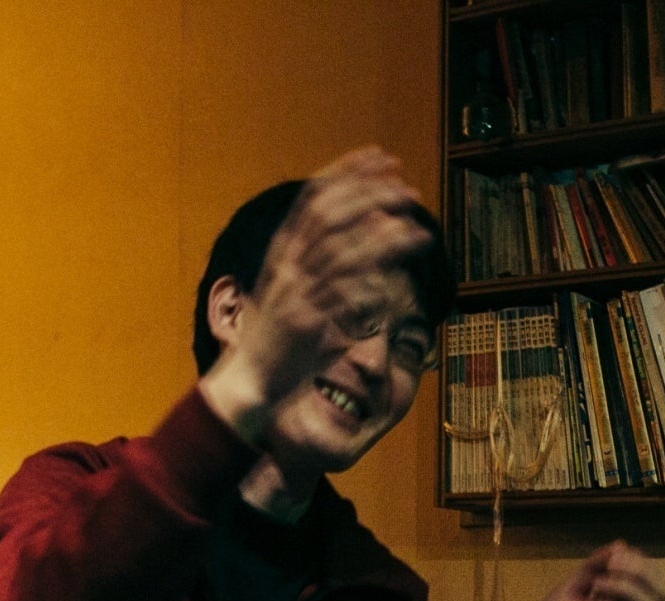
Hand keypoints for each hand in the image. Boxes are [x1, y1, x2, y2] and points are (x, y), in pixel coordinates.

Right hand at [199, 147, 430, 431]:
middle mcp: (287, 266)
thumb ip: (320, 263)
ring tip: (416, 225)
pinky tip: (396, 272)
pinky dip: (369, 280)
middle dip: (369, 194)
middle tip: (407, 187)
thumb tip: (367, 237)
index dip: (347, 172)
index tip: (380, 156)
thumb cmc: (275, 338)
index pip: (313, 198)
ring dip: (381, 234)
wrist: (248, 381)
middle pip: (329, 215)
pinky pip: (342, 294)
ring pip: (342, 250)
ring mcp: (294, 293)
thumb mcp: (293, 290)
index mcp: (283, 252)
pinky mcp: (305, 323)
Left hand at [506, 541, 664, 600]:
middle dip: (638, 572)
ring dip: (624, 589)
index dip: (642, 563)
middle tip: (608, 569)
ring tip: (595, 588)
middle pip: (661, 594)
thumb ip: (592, 569)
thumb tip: (620, 545)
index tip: (613, 556)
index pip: (655, 582)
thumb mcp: (568, 590)